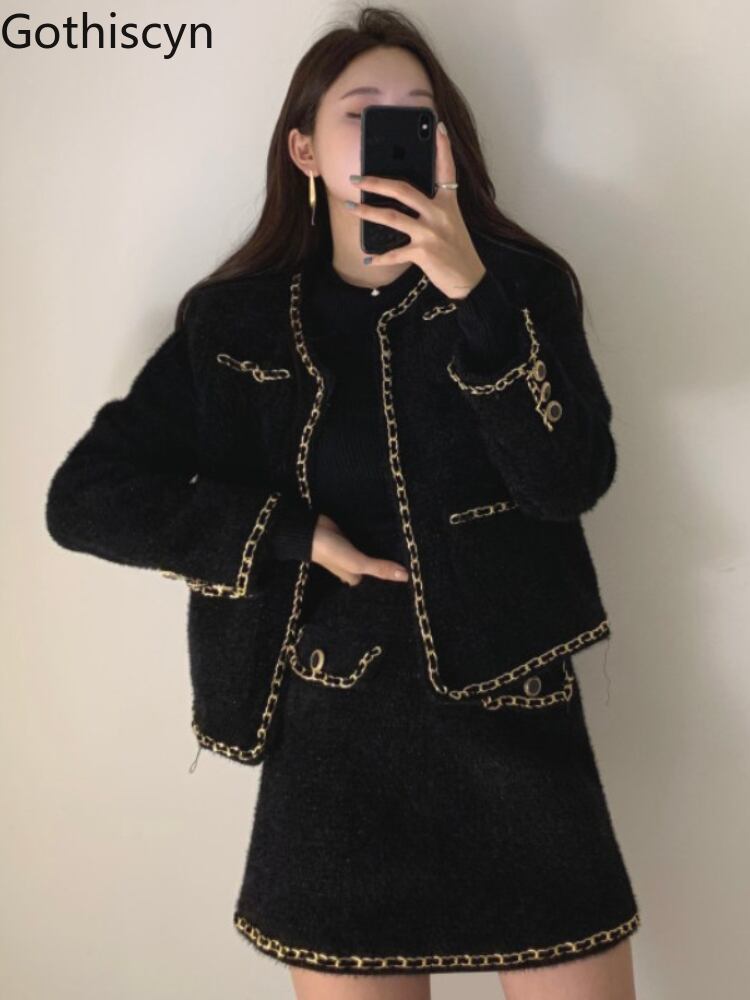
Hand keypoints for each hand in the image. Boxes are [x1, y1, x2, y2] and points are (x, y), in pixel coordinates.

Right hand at [310, 513, 409, 586]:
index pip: (377, 583)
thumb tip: (406, 577)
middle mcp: (355, 566)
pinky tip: (393, 535)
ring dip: (386, 550)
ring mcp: (354, 551)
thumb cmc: (333, 552)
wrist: (311, 530)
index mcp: (355, 578)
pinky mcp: (353, 537)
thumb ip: (380, 569)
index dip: (392, 580)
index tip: (413, 578)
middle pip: (377, 566)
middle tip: (415, 560)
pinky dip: (378, 538)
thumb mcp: (357, 563)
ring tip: (410, 547)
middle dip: (391, 563)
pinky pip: (369, 540)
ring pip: (374, 553)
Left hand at [347, 120, 486, 299]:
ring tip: (353, 209)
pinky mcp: (423, 253)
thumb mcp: (452, 222)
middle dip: (377, 182)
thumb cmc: (457, 250)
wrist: (469, 278)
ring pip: (392, 217)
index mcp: (448, 202)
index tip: (439, 128)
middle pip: (404, 190)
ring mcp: (430, 233)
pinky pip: (395, 253)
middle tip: (357, 179)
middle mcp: (439, 214)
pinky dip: (380, 258)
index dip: (443, 148)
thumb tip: (405, 200)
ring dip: (368, 212)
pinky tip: (368, 258)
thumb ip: (434, 208)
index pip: (446, 170)